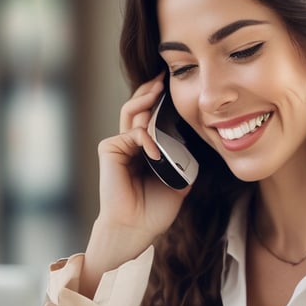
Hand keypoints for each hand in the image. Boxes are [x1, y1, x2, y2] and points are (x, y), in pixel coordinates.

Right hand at [80, 74, 190, 297]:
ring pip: (132, 114)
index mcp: (147, 149)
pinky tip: (154, 151)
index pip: (153, 117)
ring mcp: (119, 146)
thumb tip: (196, 141)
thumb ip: (183, 159)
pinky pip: (130, 133)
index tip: (175, 86)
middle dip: (151, 91)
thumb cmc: (156, 210)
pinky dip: (144, 138)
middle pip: (139, 108)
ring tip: (158, 92)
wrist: (137, 228)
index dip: (161, 101)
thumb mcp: (179, 180)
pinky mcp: (110, 150)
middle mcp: (131, 144)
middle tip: (164, 76)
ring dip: (145, 102)